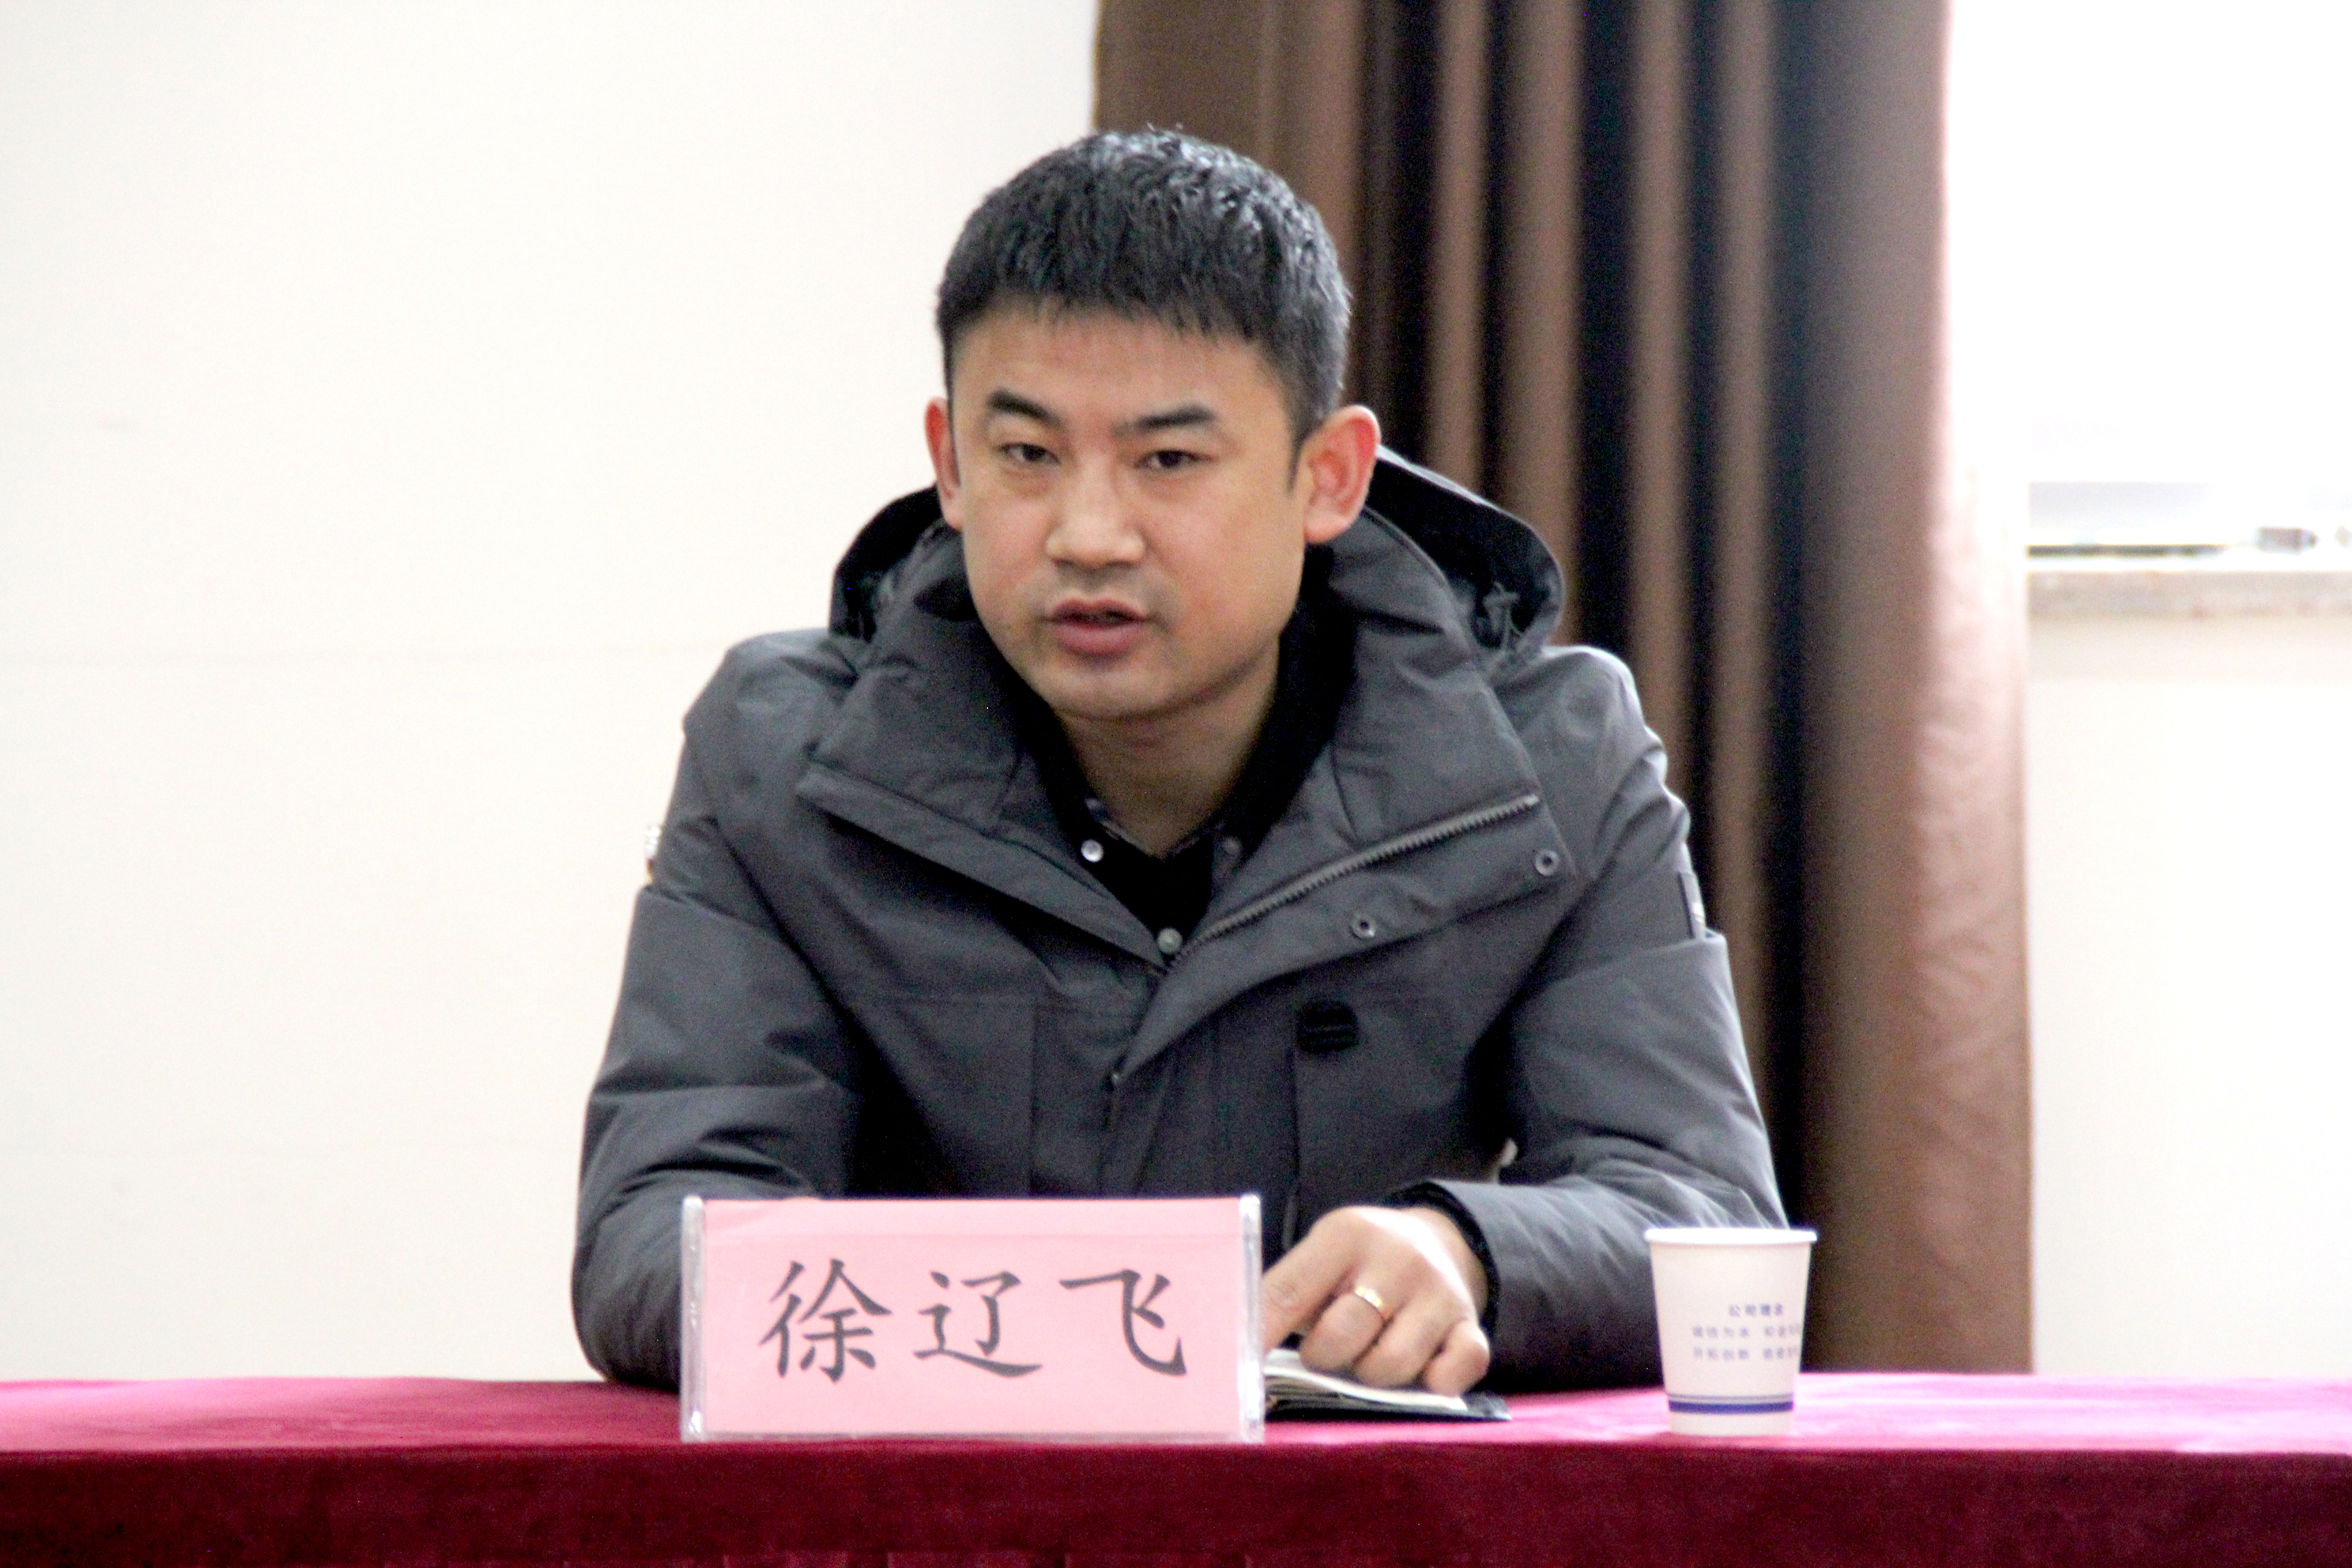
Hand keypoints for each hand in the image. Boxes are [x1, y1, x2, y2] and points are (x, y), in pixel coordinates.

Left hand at [1260, 1205, 1490, 1394]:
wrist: (1440, 1242)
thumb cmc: (1361, 1263)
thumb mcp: (1322, 1256)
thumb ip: (1286, 1294)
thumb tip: (1240, 1353)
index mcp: (1346, 1234)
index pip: (1288, 1292)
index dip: (1260, 1336)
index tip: (1238, 1368)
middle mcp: (1398, 1259)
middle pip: (1340, 1336)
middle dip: (1323, 1356)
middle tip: (1327, 1348)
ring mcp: (1440, 1295)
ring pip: (1389, 1366)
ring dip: (1370, 1375)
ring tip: (1369, 1352)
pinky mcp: (1471, 1327)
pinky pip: (1450, 1378)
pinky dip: (1432, 1385)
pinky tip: (1421, 1367)